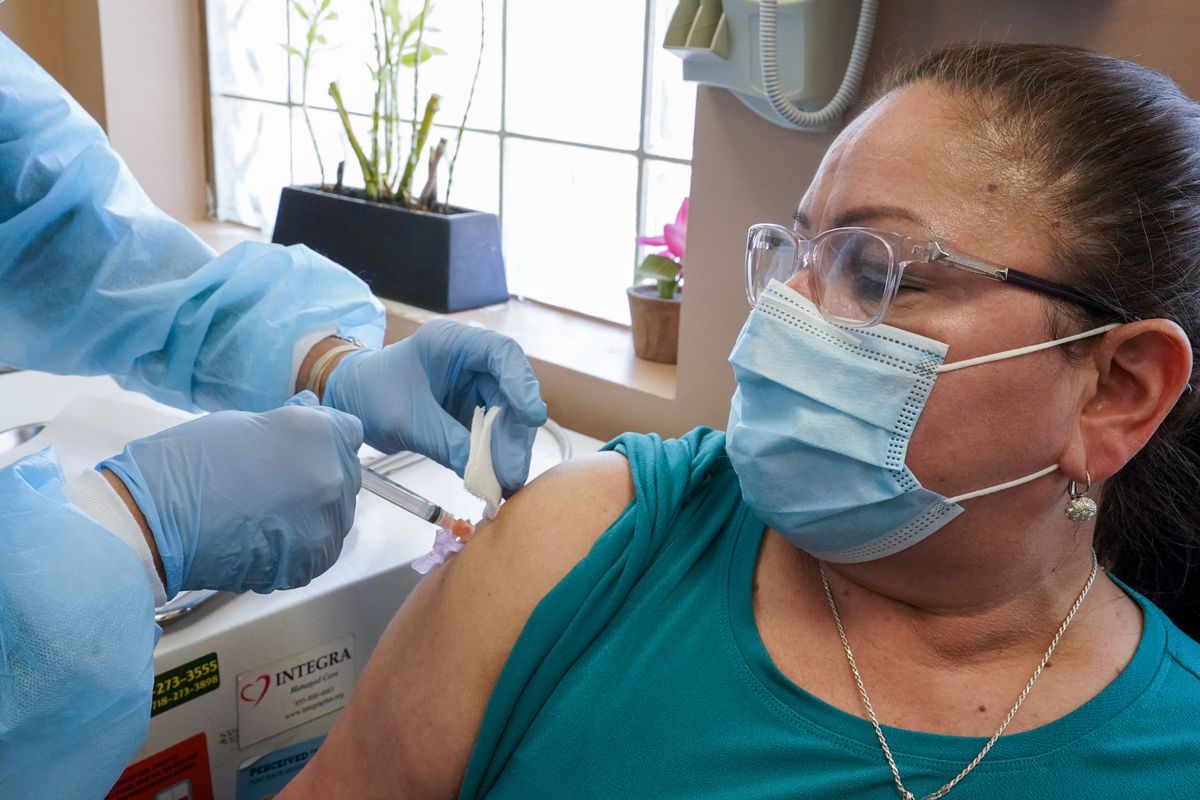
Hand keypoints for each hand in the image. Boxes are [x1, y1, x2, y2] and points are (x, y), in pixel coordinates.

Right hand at [100, 393, 363, 595]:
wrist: (153, 521)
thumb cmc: (187, 463)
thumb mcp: (243, 423)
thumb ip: (290, 422)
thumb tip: (312, 410)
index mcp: (317, 434)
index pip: (348, 432)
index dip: (324, 439)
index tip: (303, 448)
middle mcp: (332, 476)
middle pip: (345, 475)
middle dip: (318, 476)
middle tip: (275, 484)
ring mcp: (325, 523)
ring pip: (336, 515)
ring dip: (311, 514)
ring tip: (265, 514)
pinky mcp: (311, 562)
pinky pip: (320, 549)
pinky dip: (300, 546)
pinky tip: (266, 538)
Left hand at [323, 319, 546, 493]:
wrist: (352, 400)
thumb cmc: (371, 392)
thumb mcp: (406, 419)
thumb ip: (445, 441)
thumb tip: (479, 473)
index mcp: (453, 343)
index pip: (502, 354)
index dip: (522, 384)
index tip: (533, 416)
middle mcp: (472, 362)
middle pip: (511, 392)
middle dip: (514, 434)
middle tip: (513, 472)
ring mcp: (475, 386)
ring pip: (508, 416)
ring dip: (508, 450)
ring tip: (505, 483)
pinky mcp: (473, 411)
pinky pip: (493, 432)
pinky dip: (495, 456)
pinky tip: (496, 479)